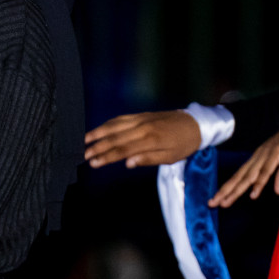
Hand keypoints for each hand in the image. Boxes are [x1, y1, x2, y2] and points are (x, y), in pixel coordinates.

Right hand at [83, 110, 199, 168]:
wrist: (196, 123)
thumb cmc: (185, 144)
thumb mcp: (171, 157)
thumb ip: (148, 159)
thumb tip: (128, 163)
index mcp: (151, 139)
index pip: (123, 149)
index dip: (106, 157)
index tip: (93, 163)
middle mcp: (143, 127)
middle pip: (115, 137)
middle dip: (97, 147)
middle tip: (83, 155)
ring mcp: (141, 119)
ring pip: (114, 125)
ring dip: (98, 133)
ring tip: (84, 141)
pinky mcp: (141, 115)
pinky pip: (120, 118)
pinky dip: (107, 124)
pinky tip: (99, 129)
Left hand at [209, 110, 278, 208]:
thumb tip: (277, 192)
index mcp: (260, 159)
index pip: (241, 176)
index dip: (229, 188)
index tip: (217, 200)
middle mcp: (259, 157)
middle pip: (240, 177)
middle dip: (225, 191)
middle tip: (211, 204)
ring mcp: (267, 154)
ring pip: (249, 176)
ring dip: (236, 190)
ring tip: (224, 202)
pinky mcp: (278, 152)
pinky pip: (267, 170)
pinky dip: (260, 182)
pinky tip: (253, 194)